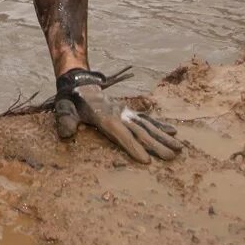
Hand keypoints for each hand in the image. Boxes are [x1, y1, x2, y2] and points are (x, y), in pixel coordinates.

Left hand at [53, 70, 182, 162]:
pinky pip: (147, 119)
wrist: (80, 84)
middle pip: (140, 132)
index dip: (132, 147)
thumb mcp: (64, 109)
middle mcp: (119, 114)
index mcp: (104, 116)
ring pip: (148, 126)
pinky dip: (160, 125)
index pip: (120, 134)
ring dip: (164, 137)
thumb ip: (65, 120)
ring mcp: (126, 112)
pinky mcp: (129, 112)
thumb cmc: (71, 101)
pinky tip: (173, 131)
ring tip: (180, 148)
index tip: (146, 160)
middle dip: (156, 145)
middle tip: (172, 158)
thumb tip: (66, 134)